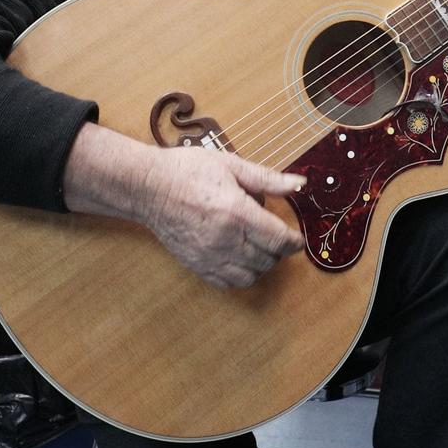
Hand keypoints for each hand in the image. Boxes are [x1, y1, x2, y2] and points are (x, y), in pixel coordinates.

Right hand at [133, 145, 306, 288]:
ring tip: (257, 247)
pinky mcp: (196, 265)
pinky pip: (227, 283)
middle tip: (276, 236)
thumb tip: (299, 183)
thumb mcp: (231, 165)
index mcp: (237, 212)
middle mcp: (225, 239)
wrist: (148, 187)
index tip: (296, 237)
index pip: (279, 240)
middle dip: (279, 251)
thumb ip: (268, 179)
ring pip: (250, 276)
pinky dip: (240, 276)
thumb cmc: (187, 170)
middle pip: (268, 260)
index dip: (294, 242)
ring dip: (261, 265)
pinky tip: (239, 258)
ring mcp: (209, 256)